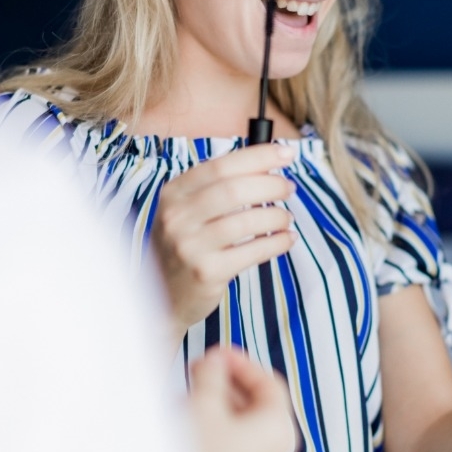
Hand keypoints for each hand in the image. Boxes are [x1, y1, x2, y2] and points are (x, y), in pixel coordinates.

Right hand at [151, 143, 296, 343]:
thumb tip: (267, 163)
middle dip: (271, 185)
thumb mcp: (186, 211)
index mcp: (173, 193)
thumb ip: (217, 187)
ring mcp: (190, 246)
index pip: (221, 165)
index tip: (287, 153)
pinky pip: (253, 252)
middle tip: (289, 188)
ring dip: (276, 216)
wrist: (162, 298)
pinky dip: (277, 242)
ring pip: (246, 221)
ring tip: (286, 218)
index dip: (258, 157)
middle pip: (234, 189)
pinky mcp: (207, 272)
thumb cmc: (185, 247)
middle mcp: (177, 217)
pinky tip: (287, 239)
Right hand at [188, 345, 296, 451]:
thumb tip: (215, 362)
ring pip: (240, 432)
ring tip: (185, 399)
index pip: (270, 384)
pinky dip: (211, 436)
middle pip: (257, 408)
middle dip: (226, 385)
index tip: (214, 353)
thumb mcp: (202, 405)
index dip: (241, 362)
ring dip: (215, 409)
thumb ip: (212, 375)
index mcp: (279, 431)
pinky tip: (184, 432)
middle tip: (196, 372)